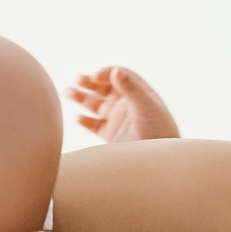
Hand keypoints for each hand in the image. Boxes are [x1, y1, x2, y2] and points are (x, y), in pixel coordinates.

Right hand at [65, 65, 180, 142]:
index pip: (119, 76)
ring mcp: (119, 120)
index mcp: (139, 93)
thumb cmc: (160, 131)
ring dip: (83, 98)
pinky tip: (78, 118)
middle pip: (105, 88)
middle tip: (77, 80)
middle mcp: (127, 104)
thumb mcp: (146, 107)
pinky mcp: (112, 135)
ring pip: (96, 105)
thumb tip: (115, 70)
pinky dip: (86, 121)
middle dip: (90, 83)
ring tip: (68, 92)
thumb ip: (131, 89)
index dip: (106, 74)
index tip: (94, 77)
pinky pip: (95, 126)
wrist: (161, 161)